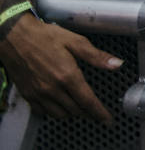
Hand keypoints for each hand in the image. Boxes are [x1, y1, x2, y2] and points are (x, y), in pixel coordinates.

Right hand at [0, 14, 121, 120]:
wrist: (15, 37)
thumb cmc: (45, 36)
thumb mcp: (76, 41)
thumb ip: (97, 56)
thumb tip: (116, 64)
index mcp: (67, 75)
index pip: (87, 101)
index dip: (99, 112)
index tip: (107, 119)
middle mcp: (52, 88)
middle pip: (75, 110)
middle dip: (88, 112)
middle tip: (96, 111)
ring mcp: (38, 93)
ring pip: (59, 114)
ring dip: (72, 113)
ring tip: (80, 108)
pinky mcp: (28, 95)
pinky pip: (42, 112)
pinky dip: (54, 112)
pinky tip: (59, 105)